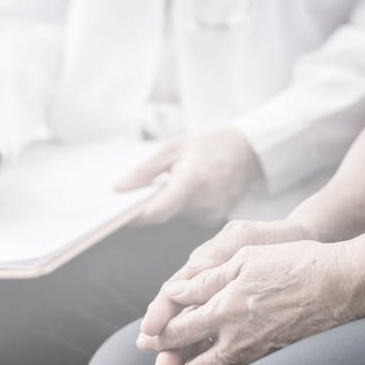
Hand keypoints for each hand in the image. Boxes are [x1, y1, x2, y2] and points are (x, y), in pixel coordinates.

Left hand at [116, 128, 260, 225]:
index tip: (120, 214)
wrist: (247, 152)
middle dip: (151, 203)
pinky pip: (188, 216)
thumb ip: (144, 171)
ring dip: (169, 203)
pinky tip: (193, 189)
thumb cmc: (209, 145)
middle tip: (153, 184)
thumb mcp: (173, 147)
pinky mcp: (215, 219)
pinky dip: (183, 205)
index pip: (159, 209)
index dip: (137, 215)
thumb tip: (118, 189)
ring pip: (175, 216)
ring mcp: (212, 213)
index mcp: (193, 178)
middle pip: (164, 213)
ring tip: (179, 181)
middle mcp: (204, 201)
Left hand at [133, 240, 352, 364]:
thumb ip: (207, 279)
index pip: (179, 329)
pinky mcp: (275, 361)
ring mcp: (257, 354)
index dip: (158, 335)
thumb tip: (175, 292)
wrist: (344, 285)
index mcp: (225, 308)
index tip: (145, 338)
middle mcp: (236, 339)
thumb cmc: (296, 264)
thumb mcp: (245, 257)